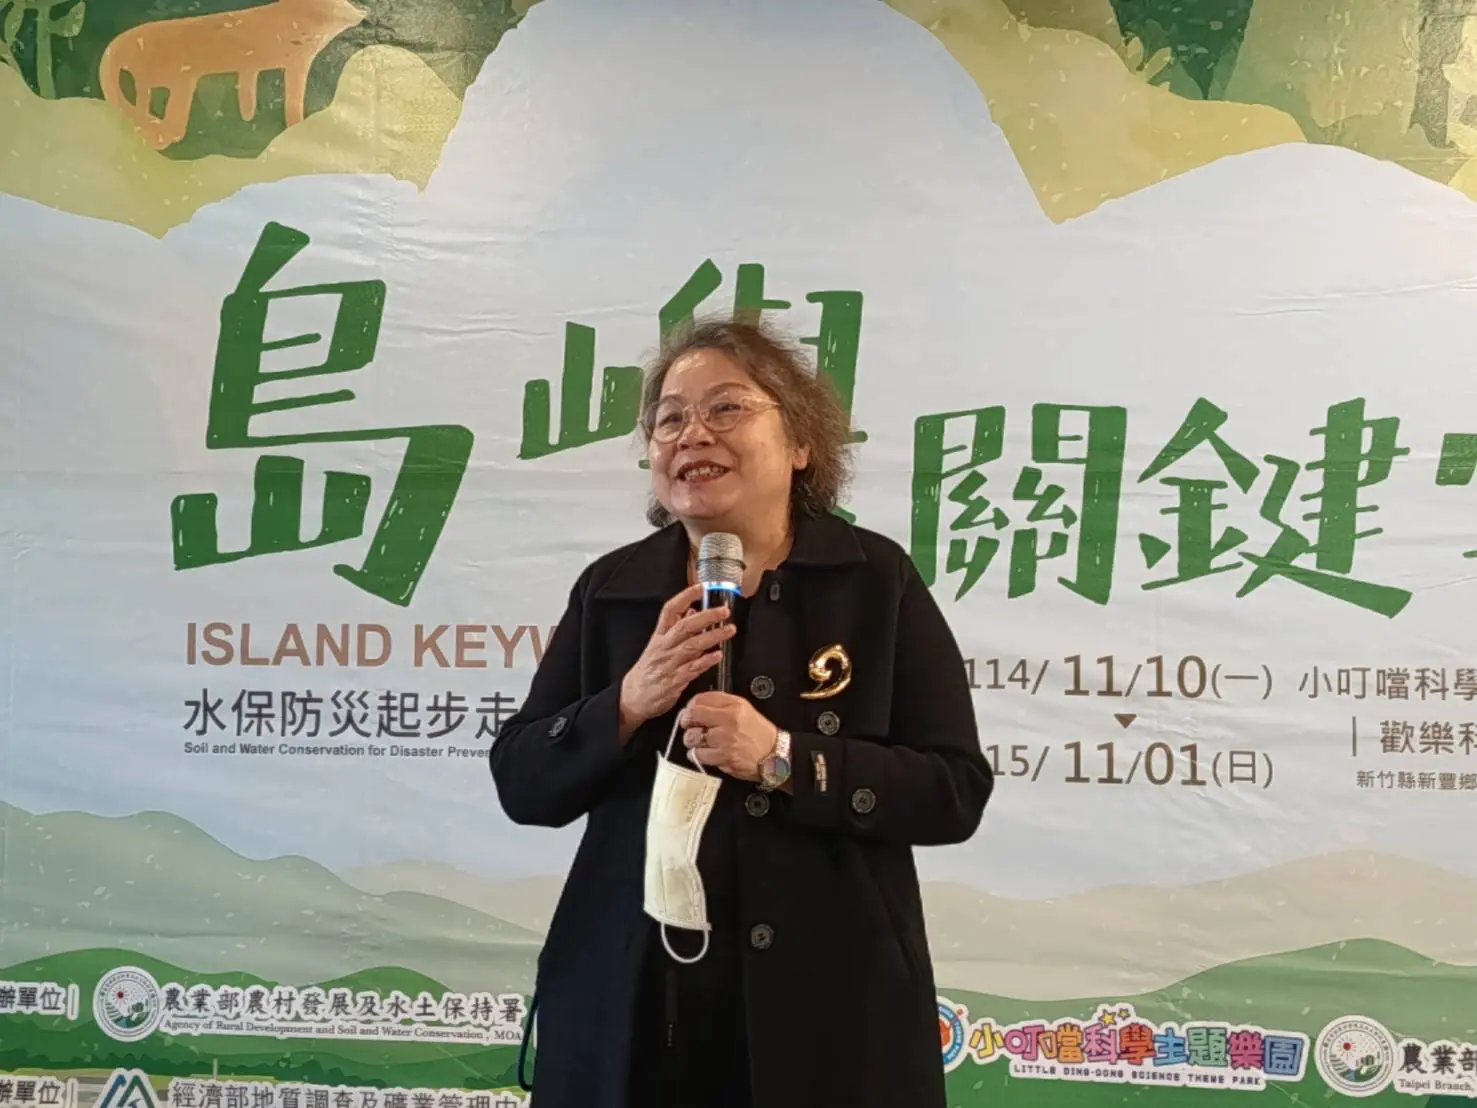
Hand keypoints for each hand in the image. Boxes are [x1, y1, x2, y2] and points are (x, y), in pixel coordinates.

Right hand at [618, 584, 734, 740]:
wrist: (633, 697)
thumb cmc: (647, 670)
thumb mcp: (658, 645)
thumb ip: (676, 628)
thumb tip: (692, 610)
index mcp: (659, 636)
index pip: (670, 610)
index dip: (684, 597)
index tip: (700, 587)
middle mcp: (664, 647)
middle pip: (685, 626)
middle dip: (706, 616)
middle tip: (723, 611)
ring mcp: (669, 664)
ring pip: (692, 646)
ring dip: (712, 636)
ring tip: (729, 630)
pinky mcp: (675, 681)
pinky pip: (692, 669)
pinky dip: (706, 662)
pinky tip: (717, 656)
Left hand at [680, 692, 777, 781]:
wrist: (775, 755)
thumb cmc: (759, 733)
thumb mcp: (745, 710)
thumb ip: (723, 704)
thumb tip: (698, 705)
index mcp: (734, 705)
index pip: (702, 698)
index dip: (691, 705)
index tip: (691, 710)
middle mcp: (729, 719)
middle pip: (693, 715)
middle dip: (686, 721)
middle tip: (688, 725)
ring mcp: (725, 739)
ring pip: (693, 736)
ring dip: (691, 740)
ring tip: (698, 741)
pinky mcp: (724, 756)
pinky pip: (698, 754)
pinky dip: (696, 754)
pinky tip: (703, 753)